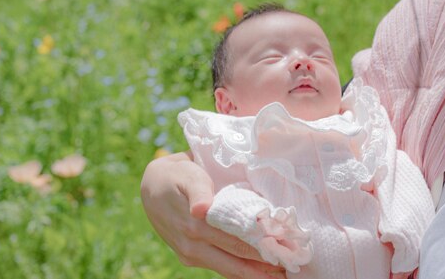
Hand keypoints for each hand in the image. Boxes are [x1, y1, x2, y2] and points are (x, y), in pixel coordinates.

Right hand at [140, 151, 286, 278]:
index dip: (262, 247)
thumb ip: (197, 192)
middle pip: (236, 261)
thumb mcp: (186, 177)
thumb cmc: (176, 177)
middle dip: (265, 266)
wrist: (151, 186)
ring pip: (230, 269)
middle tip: (293, 266)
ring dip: (257, 273)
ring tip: (283, 274)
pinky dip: (242, 271)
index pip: (236, 241)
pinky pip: (221, 267)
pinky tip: (261, 272)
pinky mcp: (190, 257)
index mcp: (195, 226)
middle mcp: (193, 246)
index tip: (285, 249)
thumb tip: (201, 210)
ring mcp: (191, 255)